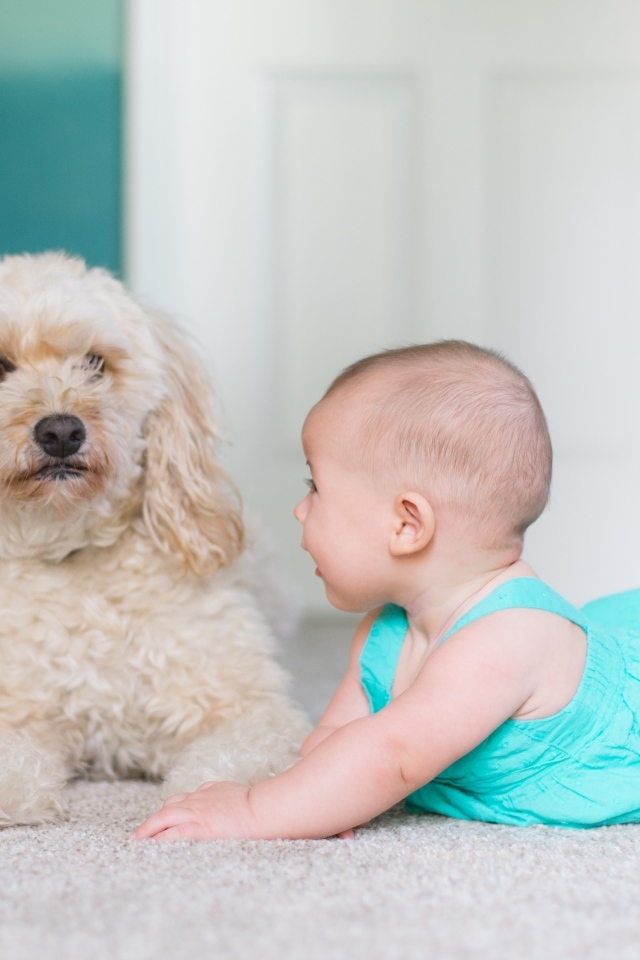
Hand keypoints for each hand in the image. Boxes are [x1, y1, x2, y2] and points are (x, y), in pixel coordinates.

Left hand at [129, 780, 254, 840]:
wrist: (260, 809)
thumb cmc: (249, 802)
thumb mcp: (227, 789)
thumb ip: (213, 790)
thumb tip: (206, 789)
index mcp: (203, 794)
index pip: (177, 801)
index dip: (164, 813)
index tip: (155, 822)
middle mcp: (196, 802)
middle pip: (166, 810)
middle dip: (149, 824)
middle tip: (136, 836)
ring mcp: (197, 814)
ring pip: (165, 818)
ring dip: (149, 830)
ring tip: (137, 842)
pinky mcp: (200, 828)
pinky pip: (175, 833)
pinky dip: (161, 839)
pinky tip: (153, 846)